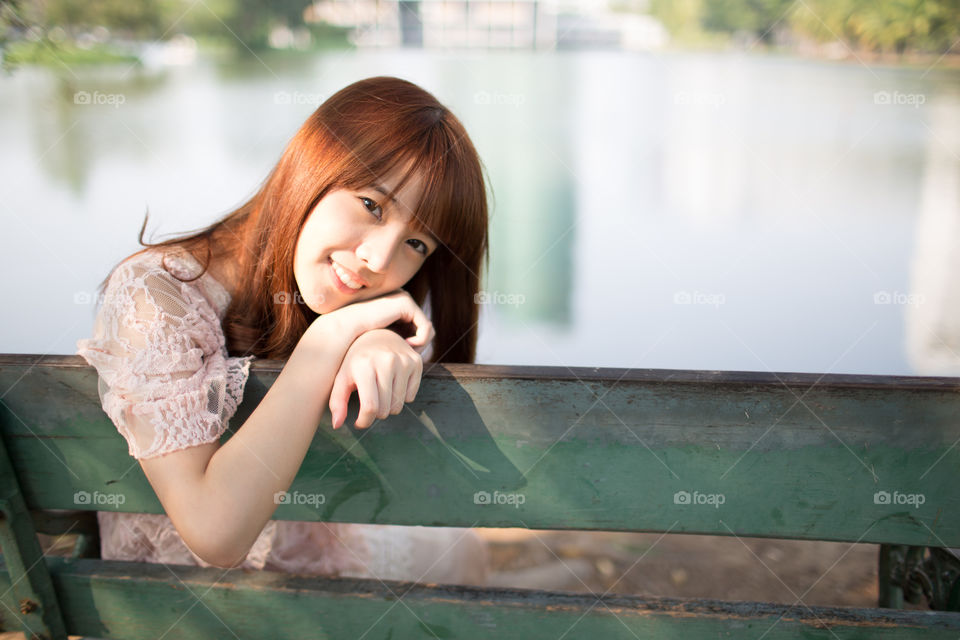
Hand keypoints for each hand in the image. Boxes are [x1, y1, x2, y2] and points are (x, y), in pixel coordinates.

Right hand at [319, 289, 434, 354]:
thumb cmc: (359, 339)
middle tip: (407, 356)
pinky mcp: (406, 304)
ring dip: (420, 345)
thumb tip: (414, 353)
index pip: (417, 329)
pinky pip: (425, 327)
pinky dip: (420, 340)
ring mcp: (405, 299)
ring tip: (406, 352)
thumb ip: (398, 342)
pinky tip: (406, 346)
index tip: (403, 357)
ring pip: (427, 329)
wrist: (346, 328)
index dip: (414, 345)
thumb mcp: (384, 341)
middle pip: (423, 328)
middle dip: (418, 345)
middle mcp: (402, 299)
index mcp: (397, 306)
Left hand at [328, 329, 423, 429]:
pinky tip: (393, 384)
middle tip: (369, 403)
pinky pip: (410, 397)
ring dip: (388, 407)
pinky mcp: (416, 362)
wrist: (378, 334)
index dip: (364, 421)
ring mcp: (404, 361)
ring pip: (398, 405)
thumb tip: (337, 425)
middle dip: (375, 413)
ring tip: (380, 393)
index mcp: (364, 366)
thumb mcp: (342, 377)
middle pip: (384, 409)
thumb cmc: (356, 361)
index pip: (370, 407)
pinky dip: (401, 397)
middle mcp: (386, 361)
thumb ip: (337, 401)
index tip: (359, 423)